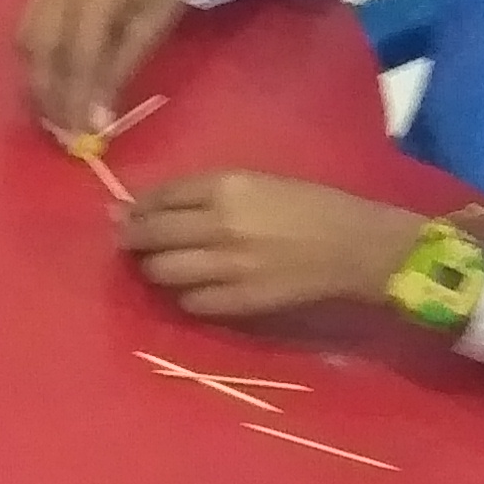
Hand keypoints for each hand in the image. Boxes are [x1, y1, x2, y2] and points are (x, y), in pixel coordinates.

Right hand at [17, 0, 216, 130]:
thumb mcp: (152, 25)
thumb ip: (120, 70)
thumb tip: (97, 121)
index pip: (78, 57)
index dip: (75, 99)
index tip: (80, 134)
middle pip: (42, 50)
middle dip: (47, 96)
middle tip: (59, 131)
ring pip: (27, 40)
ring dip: (35, 80)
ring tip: (51, 112)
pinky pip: (28, 25)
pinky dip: (36, 58)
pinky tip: (49, 80)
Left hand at [121, 174, 427, 319]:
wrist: (358, 247)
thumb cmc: (314, 205)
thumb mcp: (260, 182)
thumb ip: (207, 193)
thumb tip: (149, 204)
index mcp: (227, 186)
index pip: (159, 197)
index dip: (136, 208)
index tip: (126, 214)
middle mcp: (220, 224)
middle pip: (150, 236)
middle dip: (132, 240)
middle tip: (129, 243)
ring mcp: (227, 266)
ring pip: (162, 272)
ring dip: (154, 269)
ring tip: (161, 266)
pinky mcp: (239, 300)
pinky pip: (191, 301)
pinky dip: (186, 295)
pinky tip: (196, 288)